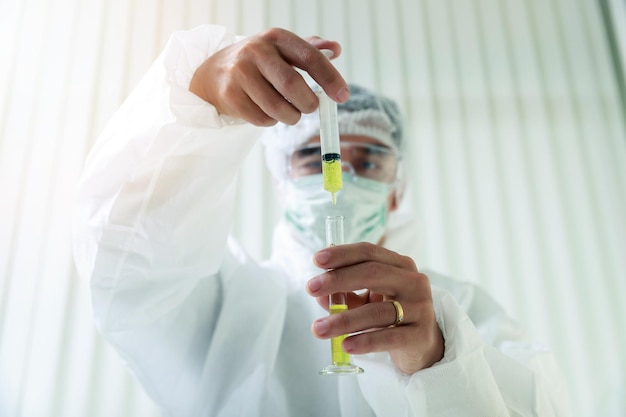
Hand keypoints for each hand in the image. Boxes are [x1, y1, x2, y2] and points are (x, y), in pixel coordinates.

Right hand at [189, 27, 349, 125]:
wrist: (213, 73)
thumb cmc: (258, 64)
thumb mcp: (282, 51)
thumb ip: (310, 50)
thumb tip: (336, 49)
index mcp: (276, 37)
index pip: (310, 58)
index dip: (330, 79)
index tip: (343, 97)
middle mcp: (256, 51)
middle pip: (292, 85)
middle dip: (308, 104)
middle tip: (311, 108)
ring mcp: (239, 73)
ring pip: (278, 108)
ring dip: (291, 117)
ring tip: (289, 112)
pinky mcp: (230, 95)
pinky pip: (262, 119)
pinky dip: (271, 121)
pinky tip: (266, 111)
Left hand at [306, 242, 444, 374]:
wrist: (422, 343)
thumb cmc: (391, 313)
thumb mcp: (367, 299)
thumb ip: (345, 294)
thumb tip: (318, 294)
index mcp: (399, 265)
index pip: (369, 252)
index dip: (342, 254)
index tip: (316, 260)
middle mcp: (413, 281)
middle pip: (373, 273)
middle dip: (338, 279)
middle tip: (311, 288)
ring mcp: (420, 308)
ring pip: (377, 311)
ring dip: (343, 320)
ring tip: (318, 329)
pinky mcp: (420, 335)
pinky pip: (389, 337)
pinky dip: (365, 341)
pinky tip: (345, 345)